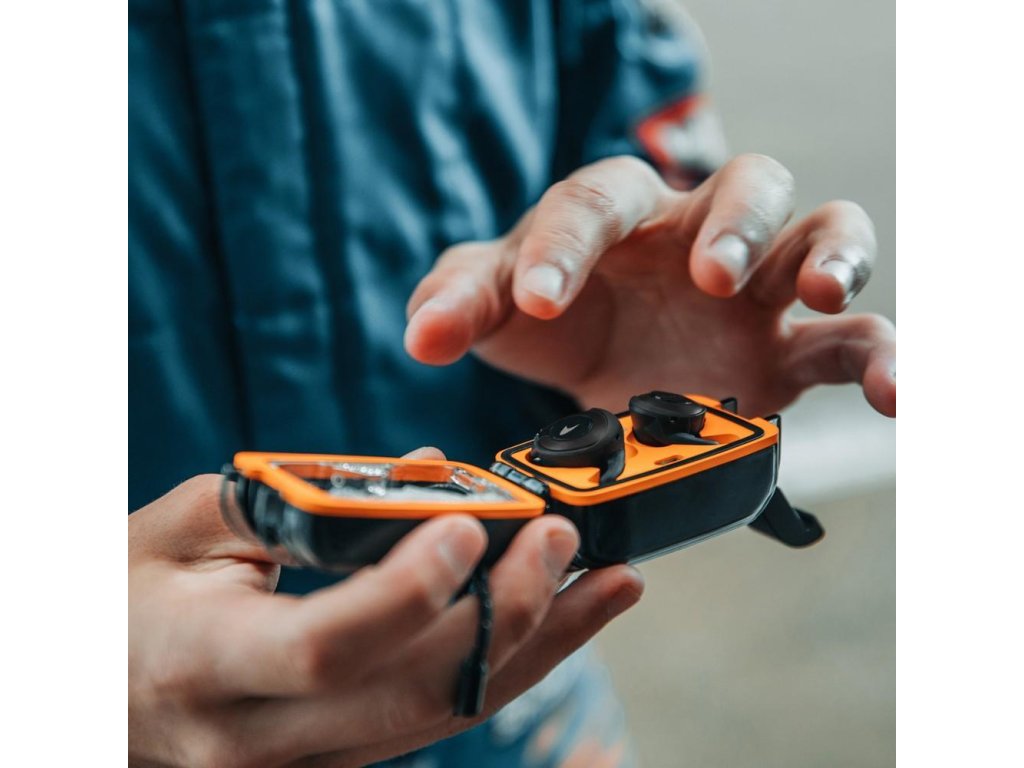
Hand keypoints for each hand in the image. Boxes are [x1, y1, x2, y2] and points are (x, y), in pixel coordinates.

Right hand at [128, 448, 642, 767]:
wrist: (97, 687)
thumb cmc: (128, 594)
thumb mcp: (183, 527)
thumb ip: (295, 497)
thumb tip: (422, 472)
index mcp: (207, 664)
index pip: (325, 647)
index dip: (404, 592)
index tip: (468, 524)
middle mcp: (261, 737)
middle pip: (411, 693)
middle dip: (506, 614)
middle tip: (564, 538)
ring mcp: (306, 766)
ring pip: (443, 717)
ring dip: (536, 648)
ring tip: (606, 587)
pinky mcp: (337, 764)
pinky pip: (435, 722)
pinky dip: (503, 669)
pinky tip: (554, 622)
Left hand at [405, 154, 895, 416]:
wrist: (593, 371)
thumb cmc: (546, 320)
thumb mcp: (493, 311)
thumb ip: (459, 304)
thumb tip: (423, 334)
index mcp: (613, 214)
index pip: (597, 201)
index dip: (568, 247)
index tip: (540, 306)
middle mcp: (694, 236)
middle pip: (744, 182)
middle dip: (734, 222)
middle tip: (709, 277)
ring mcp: (753, 290)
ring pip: (820, 231)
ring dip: (829, 255)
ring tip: (817, 293)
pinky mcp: (786, 351)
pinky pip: (854, 338)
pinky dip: (885, 356)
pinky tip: (897, 394)